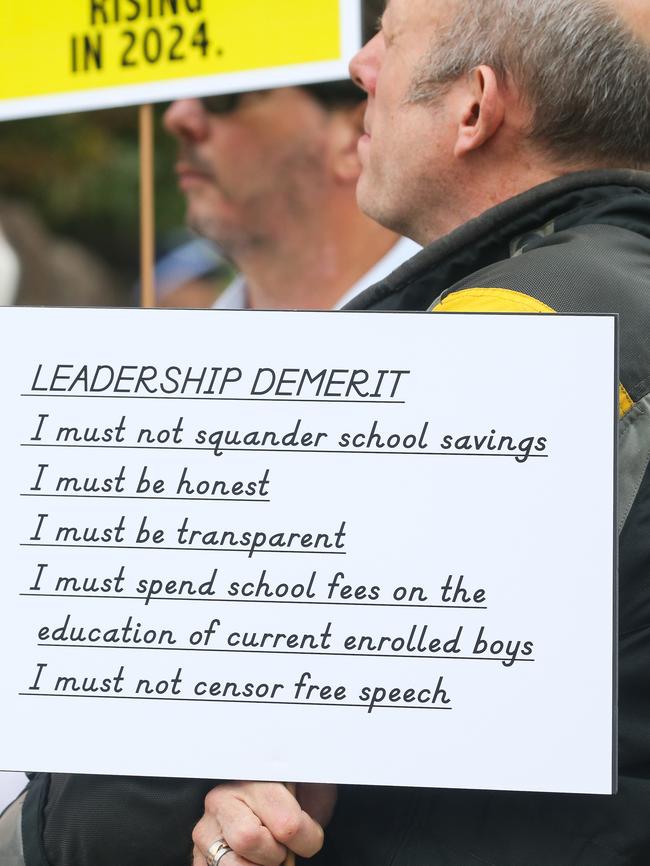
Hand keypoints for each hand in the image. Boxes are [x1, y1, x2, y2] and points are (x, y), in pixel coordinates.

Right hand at [192, 781, 336, 865]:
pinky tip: (253, 862)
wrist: (266, 807)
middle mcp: (223, 799)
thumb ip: (317, 794)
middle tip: (282, 848)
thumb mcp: (312, 789)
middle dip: (275, 854)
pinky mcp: (199, 855)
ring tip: (266, 856)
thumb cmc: (293, 801)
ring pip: (231, 864)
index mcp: (254, 778)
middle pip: (249, 839)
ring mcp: (206, 829)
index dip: (306, 839)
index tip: (308, 837)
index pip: (285, 822)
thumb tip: (323, 794)